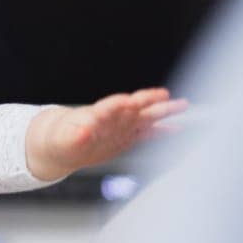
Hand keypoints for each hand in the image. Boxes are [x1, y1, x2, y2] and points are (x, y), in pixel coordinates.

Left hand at [24, 88, 187, 181]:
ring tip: (182, 106)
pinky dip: (161, 131)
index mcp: (96, 115)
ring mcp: (122, 127)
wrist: (63, 146)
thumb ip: (74, 136)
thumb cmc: (60, 138)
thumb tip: (81, 132)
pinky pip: (147, 133)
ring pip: (146, 117)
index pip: (110, 106)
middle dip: (150, 102)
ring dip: (163, 112)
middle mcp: (113, 118)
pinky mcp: (127, 138)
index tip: (130, 101)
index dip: (120, 104)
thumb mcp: (63, 139)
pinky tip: (176, 129)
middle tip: (166, 96)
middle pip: (134, 107)